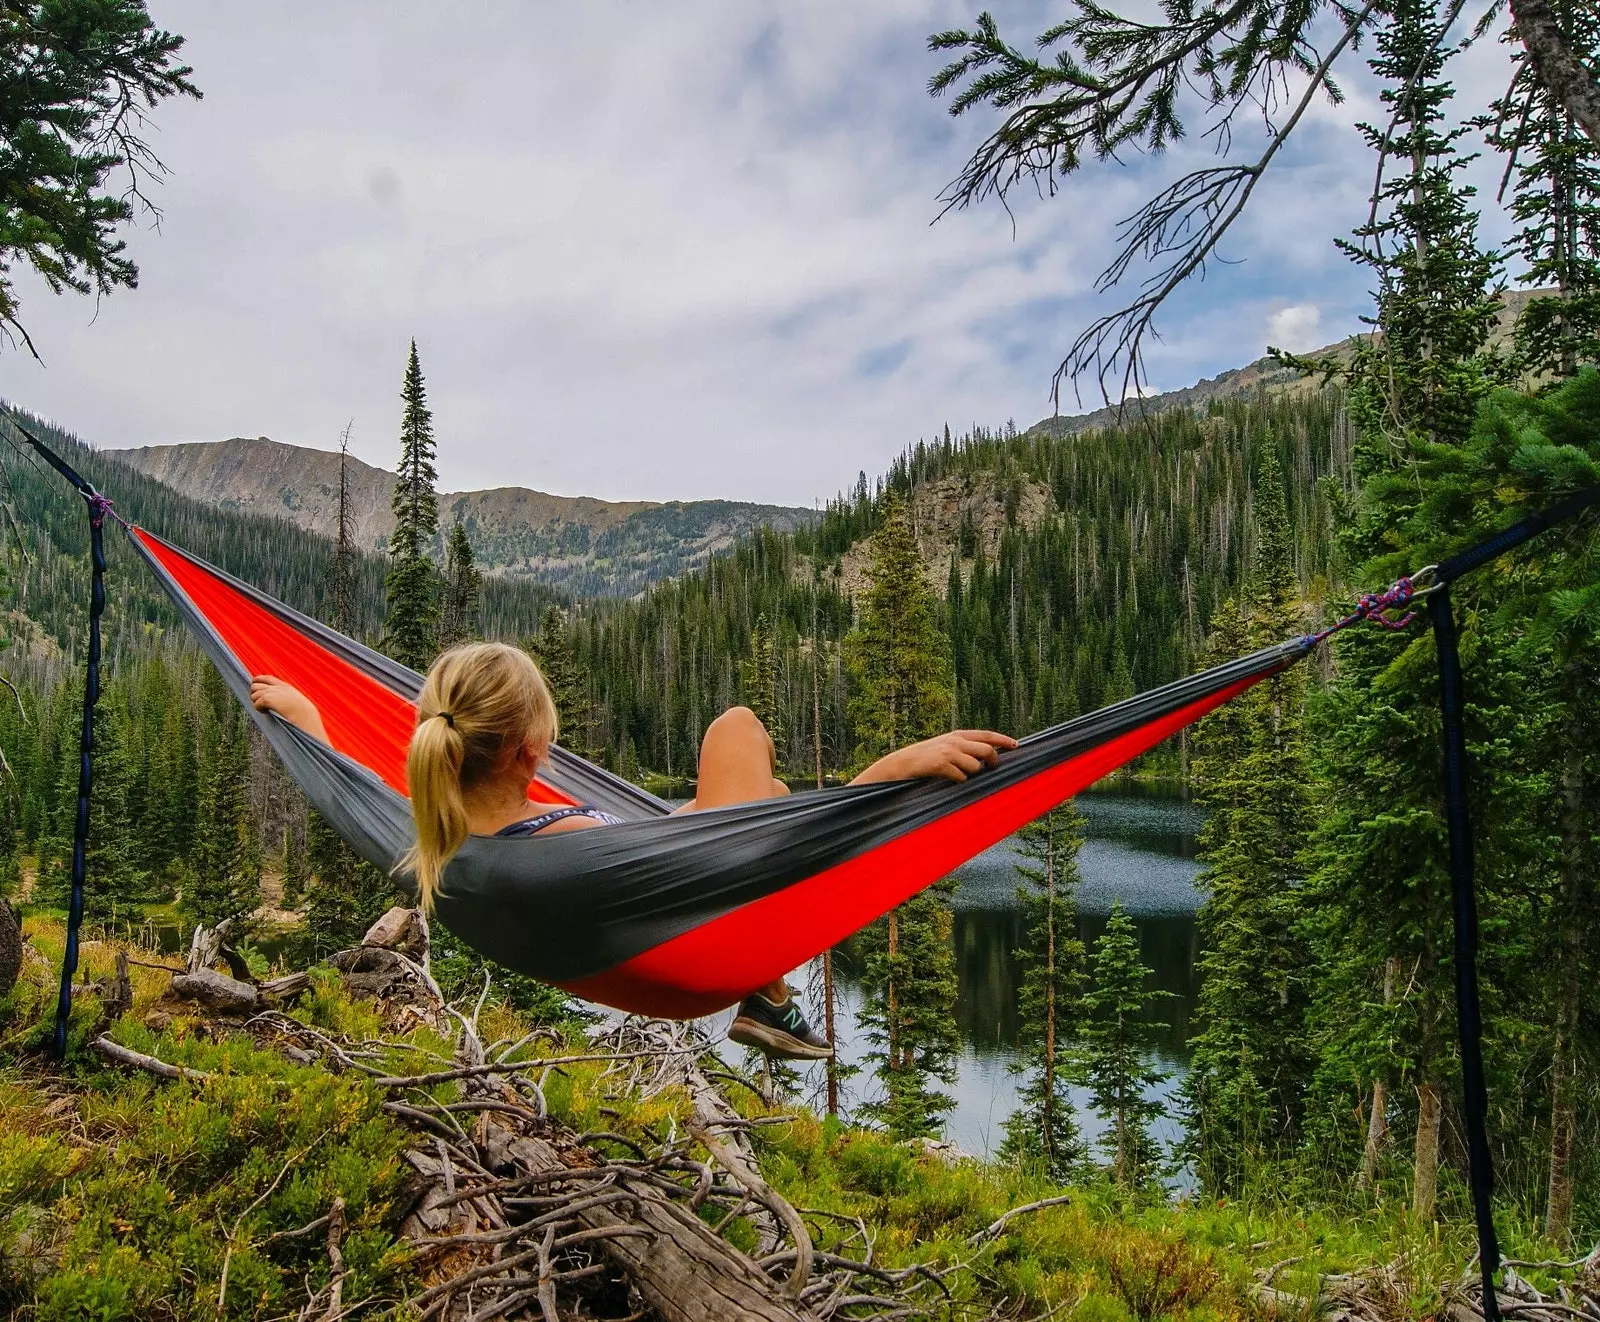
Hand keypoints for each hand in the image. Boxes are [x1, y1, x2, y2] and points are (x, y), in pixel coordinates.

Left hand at [249, 675, 328, 743]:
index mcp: (285, 686)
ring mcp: (272, 692)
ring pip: (254, 695)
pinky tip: (266, 712)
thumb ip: (287, 698)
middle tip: (260, 703)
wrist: (305, 715)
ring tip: (264, 709)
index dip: (259, 680)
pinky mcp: (267, 699)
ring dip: (256, 702)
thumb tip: (277, 704)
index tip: (255, 684)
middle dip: (255, 694)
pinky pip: (256, 703)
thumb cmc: (304, 713)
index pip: (267, 678)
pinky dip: (259, 709)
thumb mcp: (296, 701)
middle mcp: (277, 687)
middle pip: (256, 685)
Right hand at [852, 730, 1017, 784]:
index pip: (986, 735)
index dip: (1003, 740)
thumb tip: (985, 758)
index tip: (1016, 745)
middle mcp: (954, 741)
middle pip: (987, 750)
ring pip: (975, 767)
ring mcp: (948, 752)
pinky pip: (961, 777)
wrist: (900, 764)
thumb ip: (962, 749)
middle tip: (994, 769)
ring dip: (971, 775)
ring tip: (956, 775)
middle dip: (994, 762)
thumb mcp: (943, 747)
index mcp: (957, 735)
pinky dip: (958, 781)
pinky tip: (947, 780)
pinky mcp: (941, 764)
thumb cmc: (923, 759)